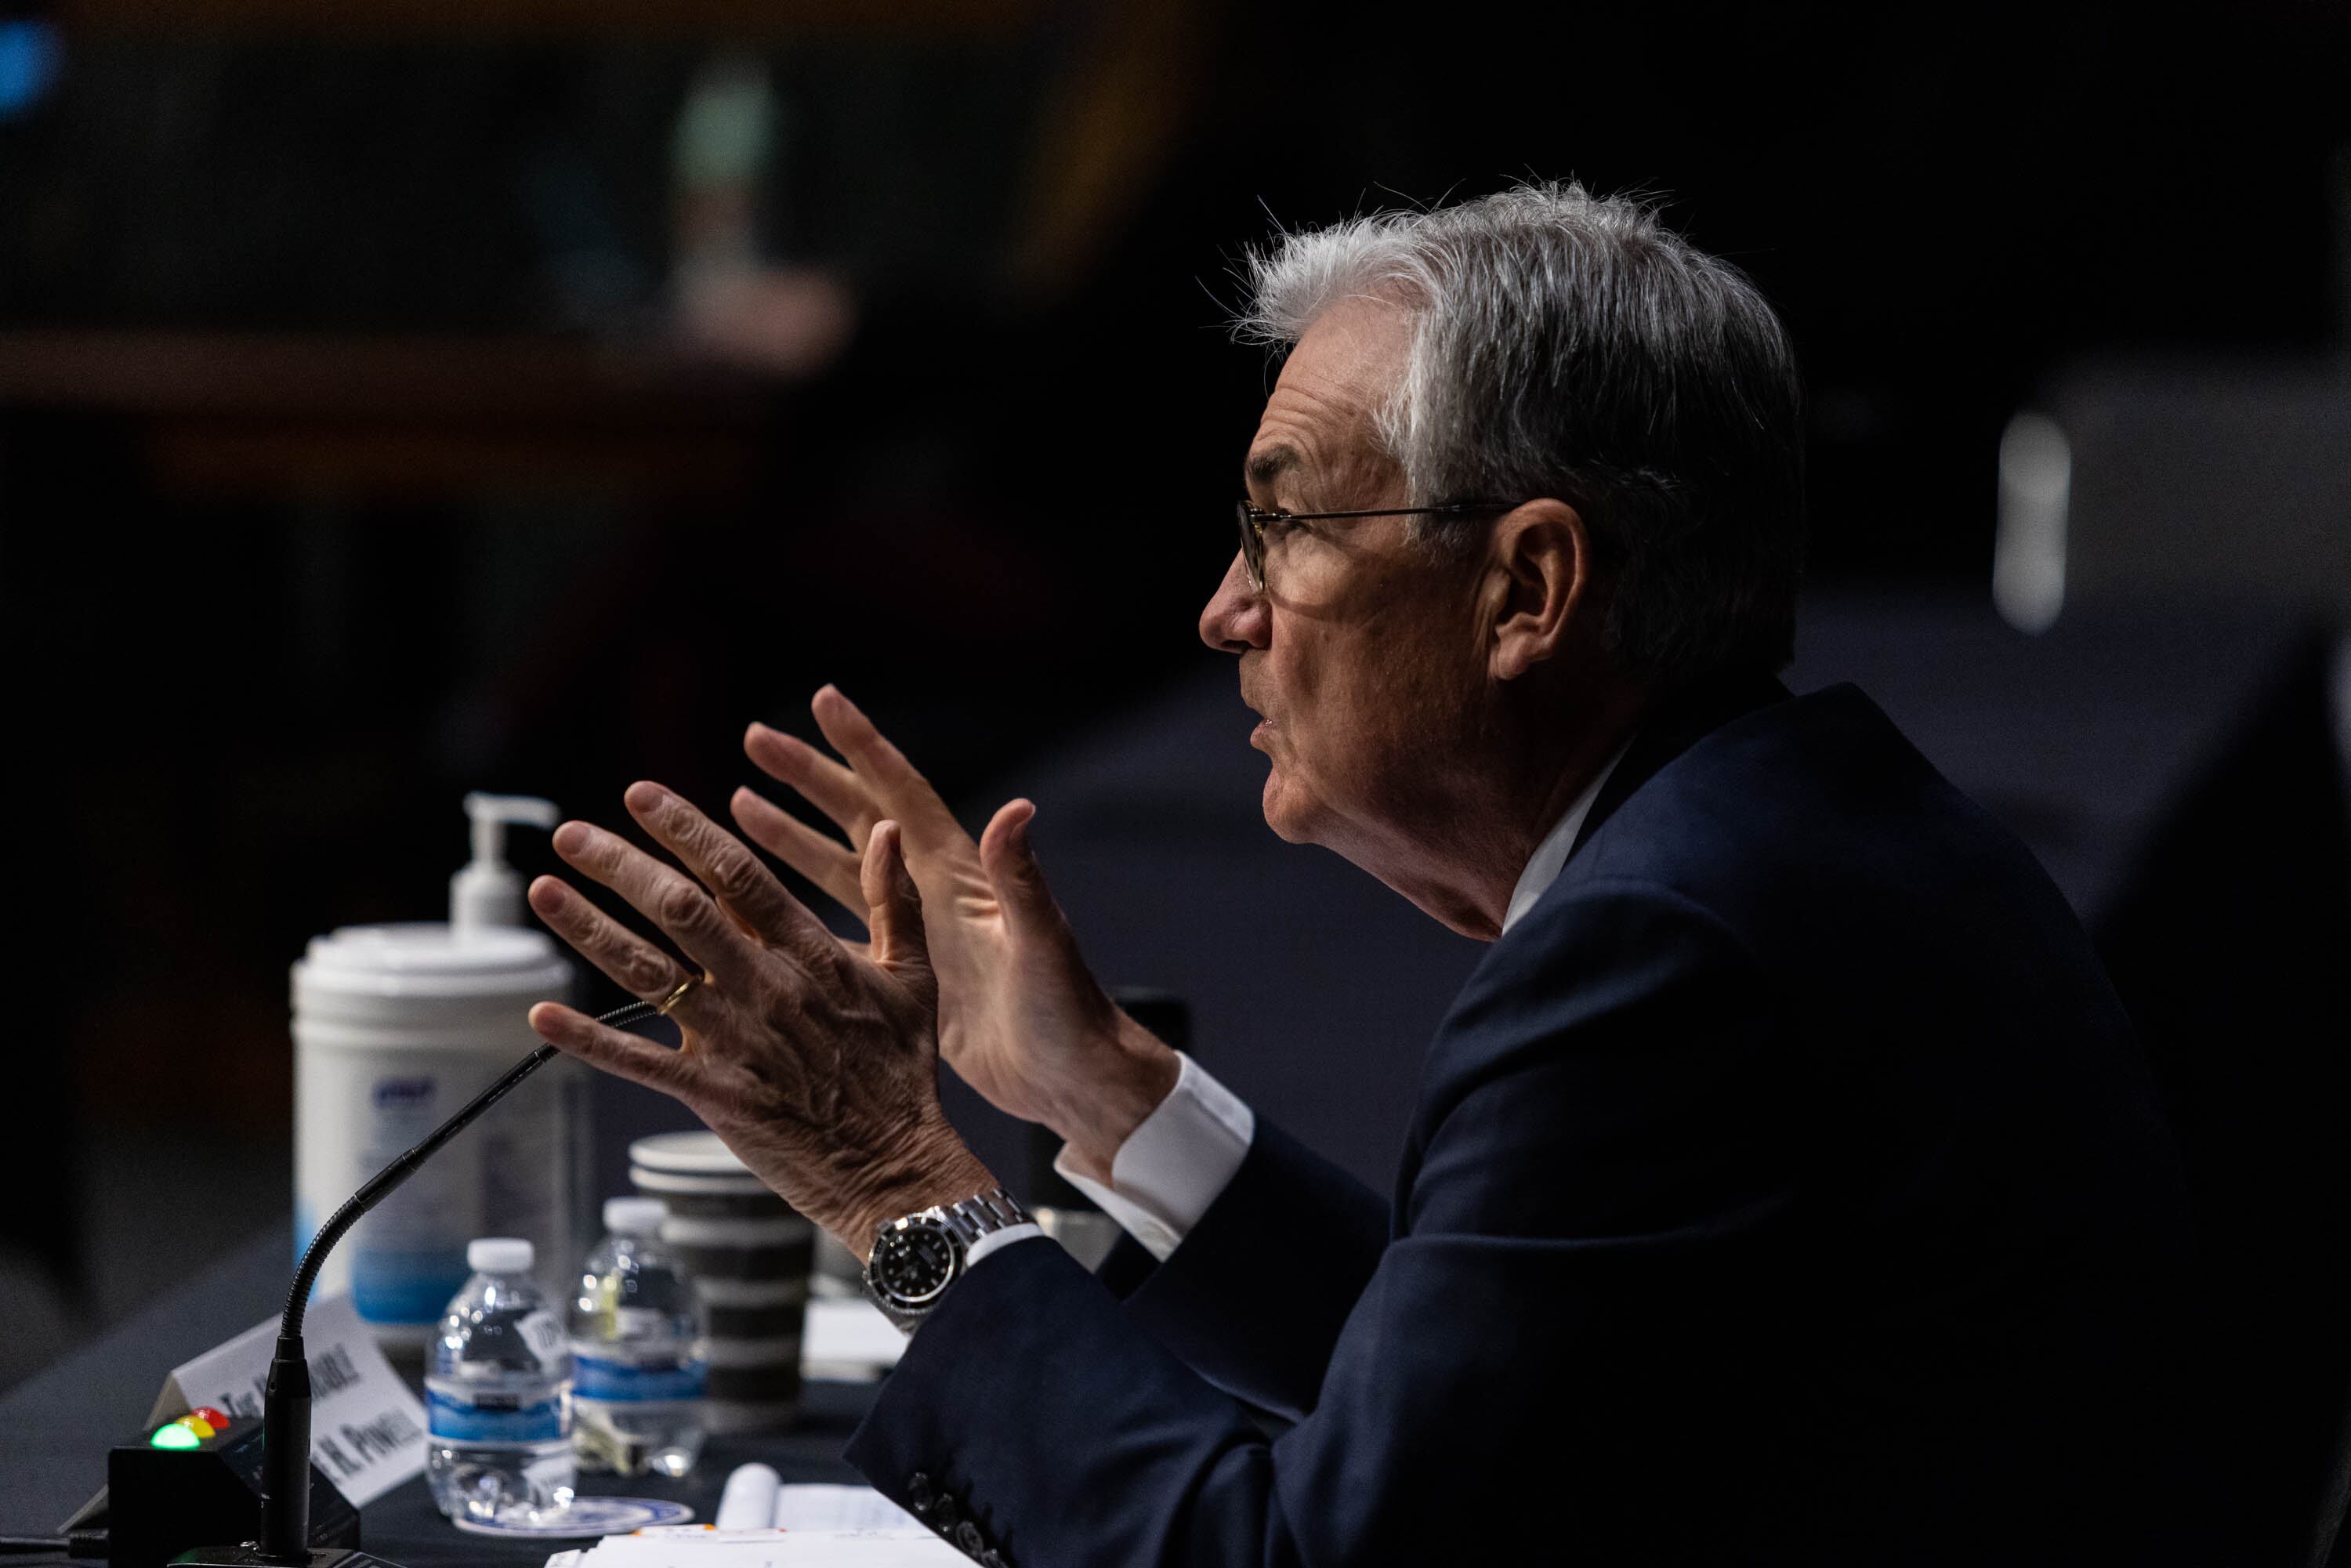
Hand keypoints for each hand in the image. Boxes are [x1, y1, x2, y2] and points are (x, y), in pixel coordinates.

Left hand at [524, 782, 995, 1259]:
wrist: (895, 1167)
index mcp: (812, 954)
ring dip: (590, 929)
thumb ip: (896, 899)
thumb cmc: (903, 1072)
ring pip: (649, 973)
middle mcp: (766, 989)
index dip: (686, 830)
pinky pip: (639, 1060)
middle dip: (619, 866)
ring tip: (544, 891)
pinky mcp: (713, 1094)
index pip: (738, 875)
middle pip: (680, 910)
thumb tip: (888, 830)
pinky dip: (588, 1037)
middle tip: (571, 834)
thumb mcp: (913, 976)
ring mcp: (735, 1041)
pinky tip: (541, 1013)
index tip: (643, 797)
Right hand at [732, 686, 1178, 1179]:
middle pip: (859, 816)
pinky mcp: (904, 973)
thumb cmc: (1068, 1010)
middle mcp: (933, 891)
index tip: (824, 698)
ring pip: (840, 866)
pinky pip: (839, 925)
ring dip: (793, 834)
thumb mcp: (1042, 942)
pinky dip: (798, 907)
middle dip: (808, 776)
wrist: (1073, 1079)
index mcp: (960, 875)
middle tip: (756, 737)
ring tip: (742, 801)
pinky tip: (759, 902)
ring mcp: (917, 931)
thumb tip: (1016, 807)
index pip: (901, 794)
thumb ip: (1022, 877)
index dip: (862, 746)